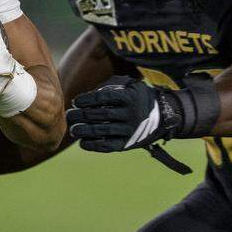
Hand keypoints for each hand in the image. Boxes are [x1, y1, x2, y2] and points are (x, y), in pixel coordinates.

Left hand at [66, 76, 183, 151]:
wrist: (162, 116)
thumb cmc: (137, 97)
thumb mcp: (128, 85)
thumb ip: (108, 86)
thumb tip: (86, 96)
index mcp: (129, 97)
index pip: (103, 97)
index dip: (87, 100)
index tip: (75, 102)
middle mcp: (130, 114)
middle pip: (101, 114)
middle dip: (82, 115)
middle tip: (69, 115)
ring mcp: (129, 130)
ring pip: (102, 131)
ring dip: (84, 131)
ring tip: (73, 130)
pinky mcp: (128, 144)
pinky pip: (108, 146)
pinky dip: (94, 145)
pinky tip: (83, 143)